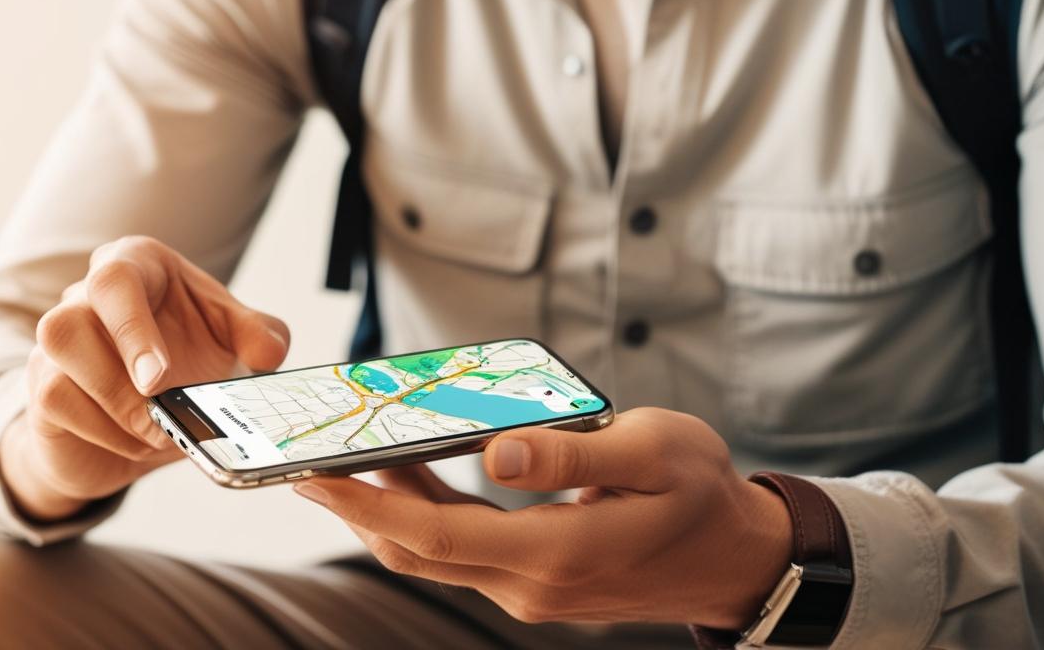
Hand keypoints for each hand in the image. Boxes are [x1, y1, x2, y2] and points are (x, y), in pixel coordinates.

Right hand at [0, 236, 289, 521]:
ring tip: (160, 431)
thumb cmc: (188, 360)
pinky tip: (138, 441)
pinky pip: (56, 404)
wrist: (148, 420)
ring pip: (57, 366)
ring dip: (113, 408)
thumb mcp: (232, 343)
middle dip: (115, 377)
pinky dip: (104, 432)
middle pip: (66, 323)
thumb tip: (269, 352)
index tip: (159, 378)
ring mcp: (56, 345)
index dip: (132, 330)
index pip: (115, 279)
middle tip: (161, 413)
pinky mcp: (43, 388)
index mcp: (134, 268)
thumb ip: (260, 337)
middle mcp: (84, 297)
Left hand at [293, 408, 792, 628]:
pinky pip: (462, 555)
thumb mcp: (654, 452)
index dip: (368, 506)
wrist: (737, 557)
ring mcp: (532, 591)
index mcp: (558, 552)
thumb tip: (496, 452)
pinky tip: (410, 480)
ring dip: (386, 515)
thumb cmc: (702, 493)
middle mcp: (533, 583)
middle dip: (357, 509)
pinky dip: (426, 520)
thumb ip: (572, 452)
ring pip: (436, 557)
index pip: (436, 535)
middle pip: (418, 552)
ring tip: (345, 464)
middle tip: (306, 464)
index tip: (316, 475)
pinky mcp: (536, 583)